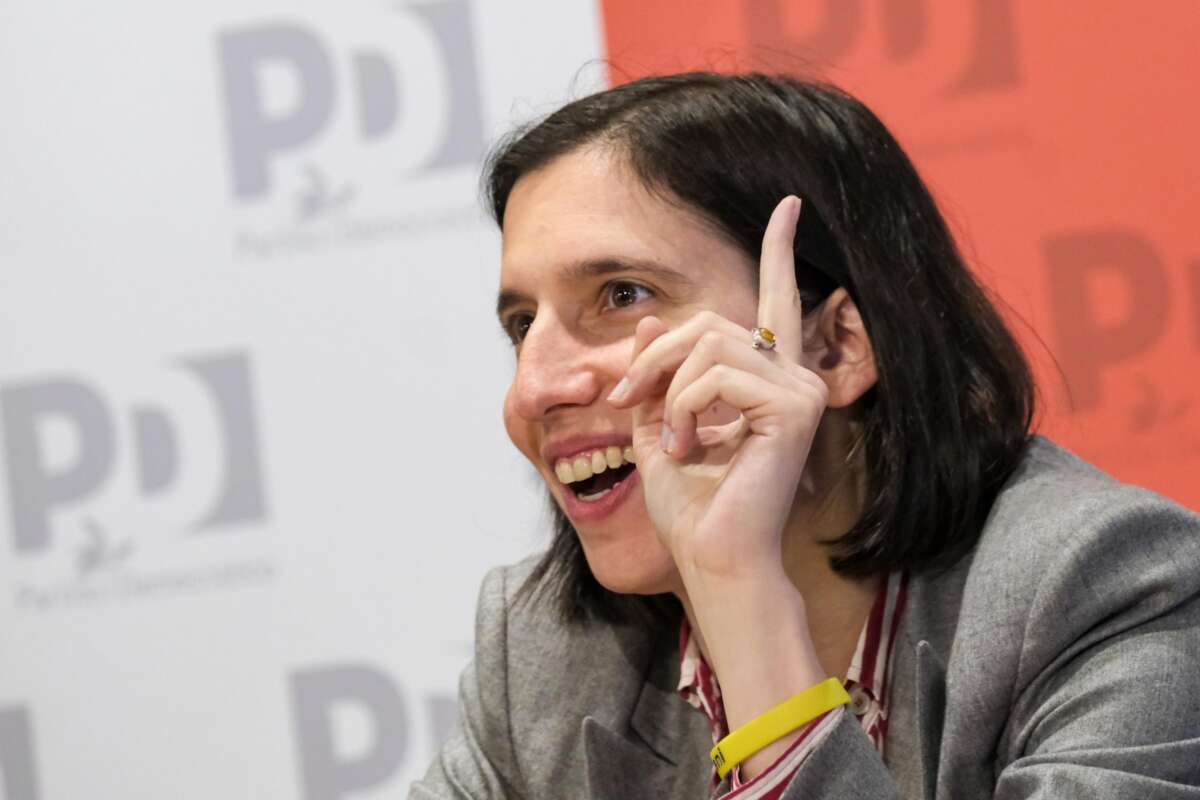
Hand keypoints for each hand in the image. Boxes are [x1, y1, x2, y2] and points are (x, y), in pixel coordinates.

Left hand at [607, 196, 828, 579]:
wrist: (711, 556)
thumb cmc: (690, 505)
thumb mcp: (656, 426)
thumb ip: (656, 375)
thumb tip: (648, 324)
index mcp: (767, 379)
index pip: (775, 302)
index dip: (780, 250)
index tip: (788, 204)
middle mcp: (793, 376)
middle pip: (710, 322)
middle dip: (655, 357)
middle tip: (627, 398)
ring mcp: (799, 389)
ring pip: (710, 344)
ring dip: (667, 389)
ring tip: (670, 439)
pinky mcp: (794, 407)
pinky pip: (717, 375)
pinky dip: (684, 407)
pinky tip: (689, 445)